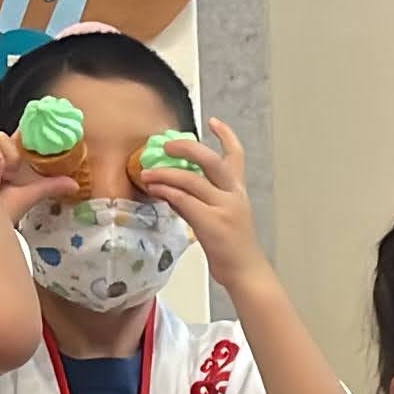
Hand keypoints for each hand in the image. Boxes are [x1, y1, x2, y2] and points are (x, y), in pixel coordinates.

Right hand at [0, 129, 78, 222]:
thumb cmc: (0, 213)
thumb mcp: (28, 196)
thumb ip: (49, 186)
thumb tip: (74, 185)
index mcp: (5, 162)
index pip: (13, 139)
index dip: (22, 138)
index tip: (28, 145)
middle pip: (2, 136)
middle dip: (11, 154)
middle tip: (11, 175)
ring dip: (0, 157)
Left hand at [137, 119, 273, 291]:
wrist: (246, 272)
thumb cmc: (232, 247)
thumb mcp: (220, 216)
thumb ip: (199, 199)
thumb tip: (171, 187)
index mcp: (237, 191)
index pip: (236, 156)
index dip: (226, 136)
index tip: (213, 121)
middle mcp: (233, 195)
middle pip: (211, 160)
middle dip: (187, 148)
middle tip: (166, 145)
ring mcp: (224, 208)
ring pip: (193, 180)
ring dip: (166, 173)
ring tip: (147, 172)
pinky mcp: (212, 224)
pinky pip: (186, 200)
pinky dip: (168, 192)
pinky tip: (155, 190)